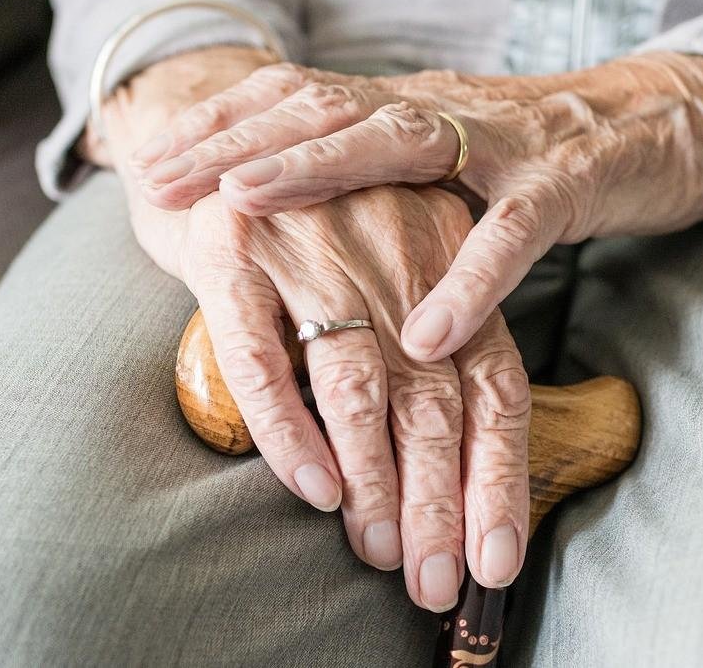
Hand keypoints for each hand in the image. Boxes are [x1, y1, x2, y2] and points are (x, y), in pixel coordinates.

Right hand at [95, 48, 532, 611]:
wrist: (204, 123)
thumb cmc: (307, 222)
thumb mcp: (385, 269)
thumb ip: (421, 350)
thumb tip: (446, 472)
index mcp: (444, 260)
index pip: (495, 384)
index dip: (497, 478)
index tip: (494, 561)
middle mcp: (392, 251)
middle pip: (436, 398)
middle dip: (440, 503)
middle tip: (433, 579)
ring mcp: (314, 247)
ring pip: (359, 385)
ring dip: (376, 481)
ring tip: (379, 552)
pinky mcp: (234, 248)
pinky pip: (264, 357)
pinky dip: (290, 431)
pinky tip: (312, 487)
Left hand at [129, 53, 702, 361]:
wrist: (673, 119)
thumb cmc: (548, 152)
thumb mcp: (452, 155)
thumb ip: (386, 171)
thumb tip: (302, 199)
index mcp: (412, 106)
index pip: (302, 97)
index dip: (224, 122)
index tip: (153, 155)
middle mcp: (446, 111)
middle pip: (326, 106)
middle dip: (236, 140)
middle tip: (162, 177)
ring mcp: (507, 141)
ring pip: (402, 143)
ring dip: (317, 170)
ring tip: (244, 205)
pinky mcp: (570, 182)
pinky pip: (515, 234)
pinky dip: (468, 282)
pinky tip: (423, 332)